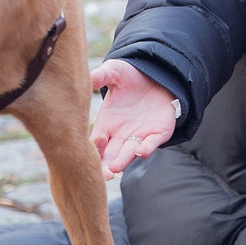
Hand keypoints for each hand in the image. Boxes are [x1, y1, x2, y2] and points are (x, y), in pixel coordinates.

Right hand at [90, 59, 176, 177]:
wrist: (158, 76)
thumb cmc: (131, 76)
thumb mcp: (114, 72)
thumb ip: (101, 76)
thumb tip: (88, 79)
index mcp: (106, 123)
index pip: (95, 141)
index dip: (93, 145)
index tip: (93, 144)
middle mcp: (120, 134)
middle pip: (110, 154)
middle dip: (105, 164)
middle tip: (102, 172)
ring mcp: (138, 136)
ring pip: (128, 153)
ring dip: (122, 160)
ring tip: (115, 168)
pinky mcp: (157, 134)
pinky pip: (151, 144)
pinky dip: (146, 149)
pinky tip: (141, 152)